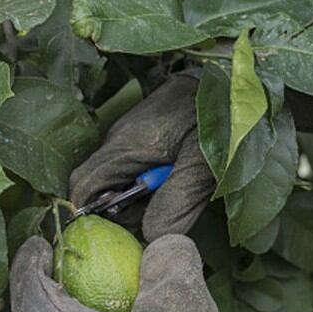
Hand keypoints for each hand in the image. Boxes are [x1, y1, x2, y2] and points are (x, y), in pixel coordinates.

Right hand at [69, 75, 214, 241]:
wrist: (229, 75)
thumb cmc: (219, 113)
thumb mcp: (204, 163)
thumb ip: (178, 200)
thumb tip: (151, 236)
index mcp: (125, 145)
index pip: (83, 187)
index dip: (92, 217)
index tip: (122, 232)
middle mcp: (118, 141)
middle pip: (100, 191)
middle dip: (125, 212)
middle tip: (165, 210)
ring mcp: (128, 137)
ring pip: (117, 182)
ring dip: (142, 199)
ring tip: (178, 188)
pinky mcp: (142, 137)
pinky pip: (132, 170)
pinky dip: (150, 185)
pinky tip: (178, 178)